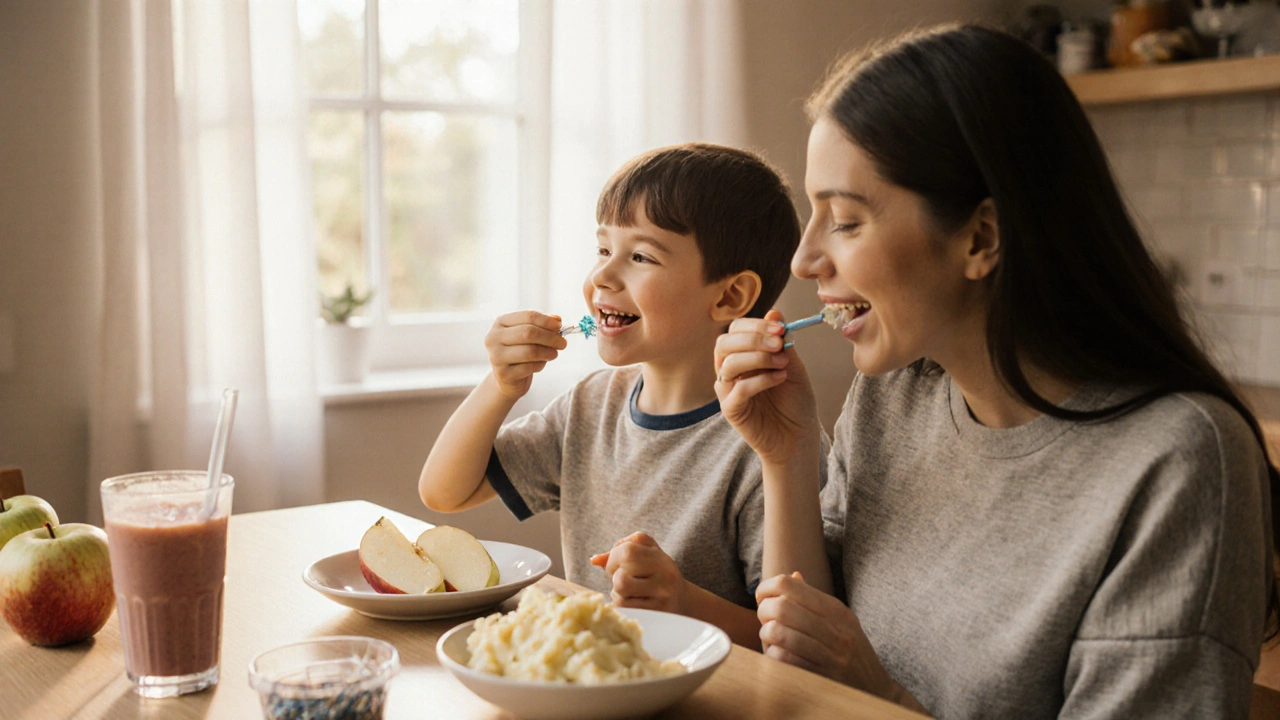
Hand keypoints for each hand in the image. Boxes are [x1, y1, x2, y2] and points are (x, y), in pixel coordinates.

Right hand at [484, 311, 567, 398]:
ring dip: (548, 352)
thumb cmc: (519, 350)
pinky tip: (541, 363)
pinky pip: (529, 367)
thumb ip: (542, 325)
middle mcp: (494, 338)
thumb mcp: (528, 334)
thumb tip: (557, 319)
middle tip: (563, 343)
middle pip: (529, 333)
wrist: (507, 377)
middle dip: (550, 337)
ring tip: (554, 354)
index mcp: (500, 322)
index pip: (528, 316)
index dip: (547, 321)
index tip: (559, 326)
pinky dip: (540, 365)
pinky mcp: (503, 374)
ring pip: (530, 351)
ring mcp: (496, 357)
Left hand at [590, 532, 688, 613]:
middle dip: (614, 575)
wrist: (683, 603)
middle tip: (622, 578)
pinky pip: (624, 607)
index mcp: (661, 557)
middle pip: (621, 573)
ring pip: (621, 589)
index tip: (616, 564)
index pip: (627, 550)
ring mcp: (662, 596)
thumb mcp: (646, 556)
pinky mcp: (657, 613)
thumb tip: (594, 560)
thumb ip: (621, 550)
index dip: (614, 557)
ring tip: (628, 591)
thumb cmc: (657, 576)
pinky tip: (633, 602)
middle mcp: (665, 575)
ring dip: (617, 591)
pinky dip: (622, 604)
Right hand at [713, 310, 819, 465]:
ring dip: (758, 358)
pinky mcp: (731, 410)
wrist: (799, 436)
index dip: (755, 325)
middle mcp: (729, 371)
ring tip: (783, 363)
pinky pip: (738, 389)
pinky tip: (779, 379)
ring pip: (729, 364)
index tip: (780, 328)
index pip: (735, 330)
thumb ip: (781, 342)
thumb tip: (775, 311)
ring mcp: (727, 391)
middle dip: (753, 338)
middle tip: (779, 343)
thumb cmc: (794, 401)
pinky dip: (760, 380)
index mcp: (741, 356)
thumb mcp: (792, 365)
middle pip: (724, 343)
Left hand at [756, 572, 911, 705]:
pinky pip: (785, 661)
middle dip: (763, 612)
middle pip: (781, 608)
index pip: (789, 585)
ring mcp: (831, 656)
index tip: (762, 597)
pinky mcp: (823, 678)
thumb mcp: (840, 622)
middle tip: (764, 620)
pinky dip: (773, 656)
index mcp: (837, 610)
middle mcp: (836, 630)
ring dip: (766, 635)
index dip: (766, 587)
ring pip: (780, 633)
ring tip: (770, 639)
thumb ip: (814, 601)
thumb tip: (792, 576)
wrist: (877, 689)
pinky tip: (778, 657)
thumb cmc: (851, 652)